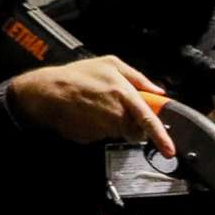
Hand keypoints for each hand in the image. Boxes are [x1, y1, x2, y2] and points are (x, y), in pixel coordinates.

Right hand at [7, 56, 172, 155]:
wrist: (44, 92)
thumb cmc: (75, 76)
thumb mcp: (109, 64)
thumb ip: (138, 78)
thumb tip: (157, 91)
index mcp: (124, 95)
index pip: (149, 120)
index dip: (161, 137)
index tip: (169, 149)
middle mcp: (116, 114)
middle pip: (136, 130)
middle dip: (132, 122)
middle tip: (115, 107)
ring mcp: (103, 128)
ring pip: (119, 133)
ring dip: (113, 123)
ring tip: (96, 106)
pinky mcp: (91, 137)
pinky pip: (102, 135)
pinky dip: (98, 127)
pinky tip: (87, 113)